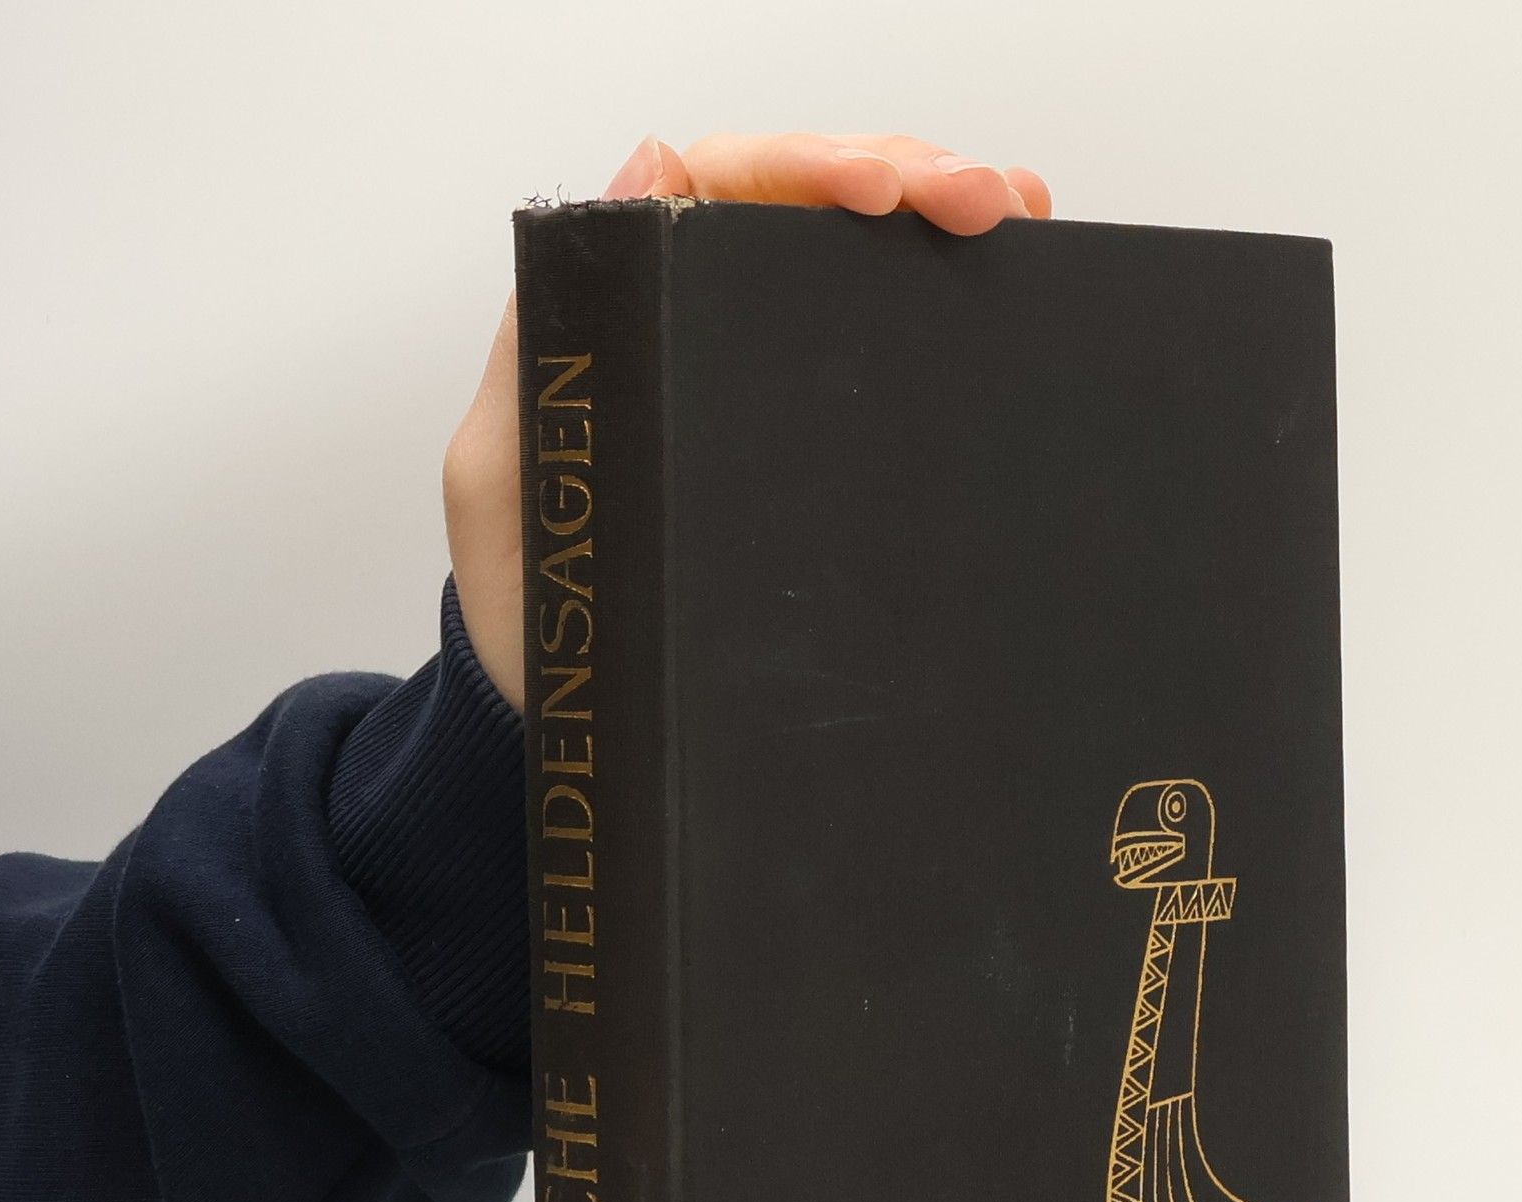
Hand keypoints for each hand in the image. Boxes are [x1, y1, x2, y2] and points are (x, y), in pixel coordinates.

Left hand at [444, 133, 1051, 709]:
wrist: (570, 714)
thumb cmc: (529, 604)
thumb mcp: (502, 469)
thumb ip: (545, 339)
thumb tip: (649, 171)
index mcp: (629, 311)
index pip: (728, 188)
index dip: (811, 167)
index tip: (885, 192)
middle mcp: (704, 327)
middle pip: (813, 208)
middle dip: (910, 180)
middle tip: (991, 201)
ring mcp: (764, 384)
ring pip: (863, 264)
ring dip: (945, 224)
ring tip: (1019, 213)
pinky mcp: (811, 450)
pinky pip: (884, 353)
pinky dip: (951, 303)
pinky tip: (1012, 280)